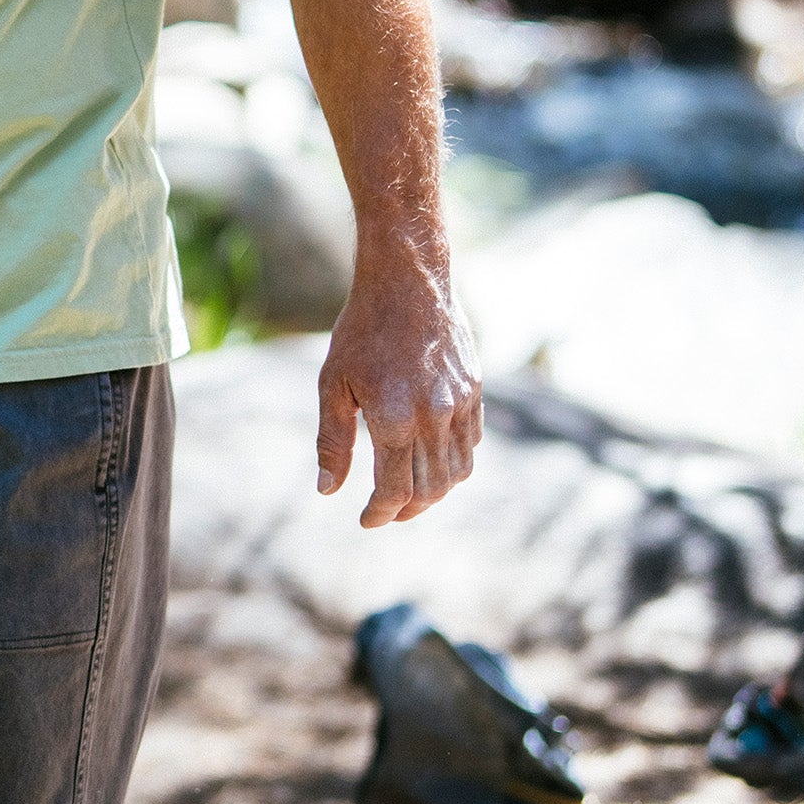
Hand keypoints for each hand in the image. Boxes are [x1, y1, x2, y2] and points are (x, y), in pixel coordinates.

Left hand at [316, 261, 480, 526]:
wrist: (408, 283)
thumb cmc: (361, 332)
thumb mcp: (333, 384)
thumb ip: (333, 441)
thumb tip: (328, 491)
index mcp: (395, 420)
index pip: (395, 490)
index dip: (381, 512)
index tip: (366, 520)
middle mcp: (434, 418)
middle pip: (430, 490)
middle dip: (407, 509)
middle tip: (386, 513)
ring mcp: (460, 406)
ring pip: (456, 472)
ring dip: (434, 492)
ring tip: (409, 494)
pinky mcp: (475, 392)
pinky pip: (470, 443)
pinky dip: (454, 462)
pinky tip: (432, 459)